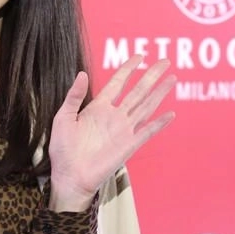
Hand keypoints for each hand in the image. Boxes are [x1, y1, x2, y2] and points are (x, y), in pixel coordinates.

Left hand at [47, 55, 176, 210]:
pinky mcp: (129, 145)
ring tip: (172, 78)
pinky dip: (159, 123)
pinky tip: (171, 114)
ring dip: (159, 93)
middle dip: (151, 76)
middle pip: (137, 91)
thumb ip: (73, 97)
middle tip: (165, 61)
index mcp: (98, 108)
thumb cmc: (62, 150)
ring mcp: (123, 130)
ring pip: (146, 106)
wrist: (69, 176)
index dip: (128, 69)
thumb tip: (83, 74)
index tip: (139, 57)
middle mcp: (113, 117)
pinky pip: (147, 132)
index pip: (117, 83)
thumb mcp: (63, 119)